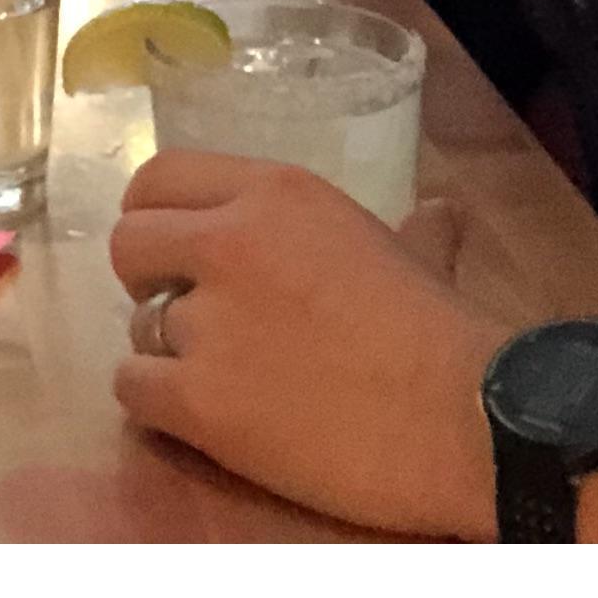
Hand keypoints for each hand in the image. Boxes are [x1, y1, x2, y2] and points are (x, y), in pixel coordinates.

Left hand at [108, 152, 499, 538]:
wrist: (469, 420)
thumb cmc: (449, 333)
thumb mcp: (416, 255)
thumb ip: (406, 228)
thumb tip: (442, 212)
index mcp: (274, 193)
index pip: (161, 177)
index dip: (158, 216)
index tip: (178, 250)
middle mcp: (227, 242)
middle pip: (128, 243)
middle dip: (149, 280)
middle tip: (191, 314)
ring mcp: (208, 324)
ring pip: (135, 325)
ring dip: (165, 351)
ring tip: (218, 375)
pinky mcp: (200, 401)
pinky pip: (131, 388)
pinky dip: (156, 403)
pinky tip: (200, 416)